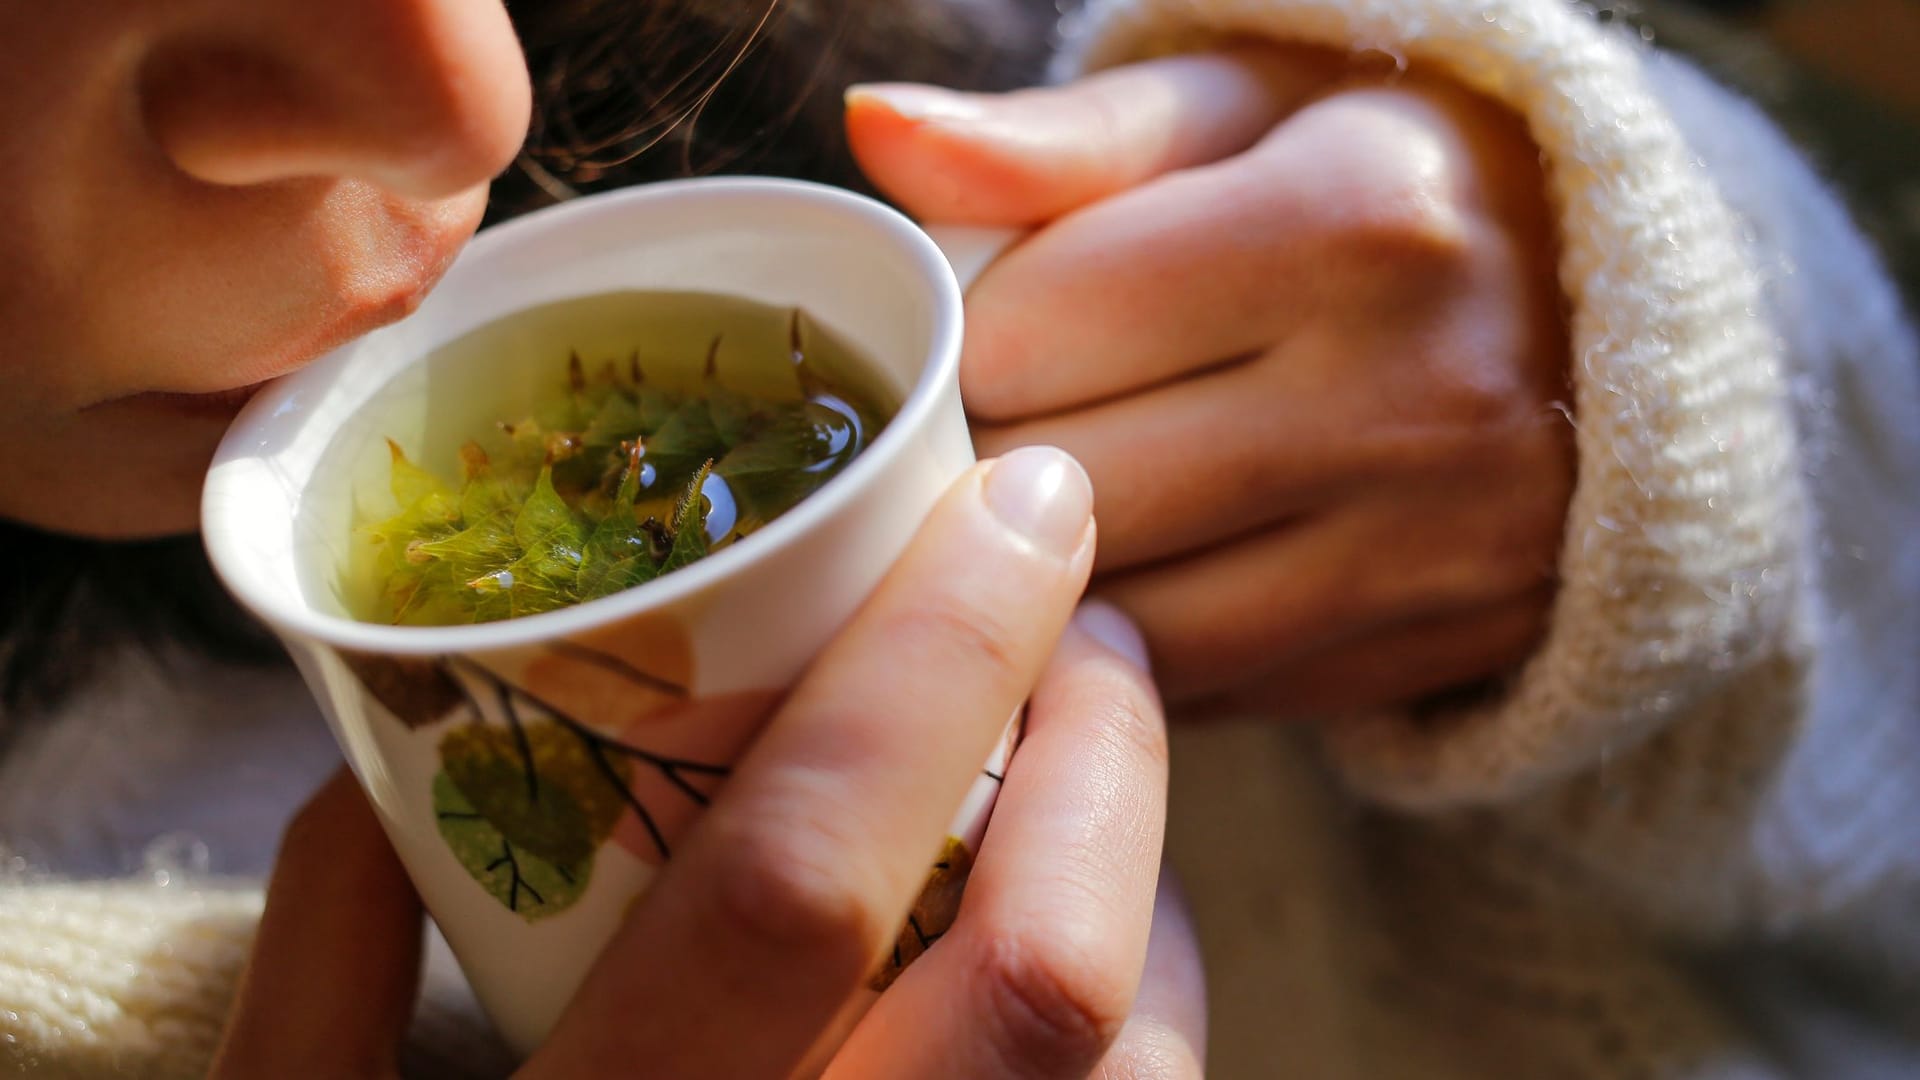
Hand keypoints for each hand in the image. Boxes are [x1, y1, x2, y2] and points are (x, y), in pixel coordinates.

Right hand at [213, 449, 1204, 1078]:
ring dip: (1152, 878)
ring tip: (1097, 765)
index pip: (806, 871)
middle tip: (1088, 615)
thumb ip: (320, 964)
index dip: (935, 659)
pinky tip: (1096, 947)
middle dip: (1110, 743)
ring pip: (1143, 1069)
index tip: (1020, 502)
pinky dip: (1150, 1014)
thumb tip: (379, 758)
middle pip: (1049, 967)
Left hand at [849, 46, 1574, 716]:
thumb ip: (1063, 134)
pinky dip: (1140, 650)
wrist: (1637, 311)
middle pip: (1062, 495)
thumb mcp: (1248, 107)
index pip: (1027, 332)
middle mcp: (1411, 396)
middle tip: (976, 433)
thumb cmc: (1393, 178)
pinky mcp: (1441, 647)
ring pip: (1125, 624)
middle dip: (980, 471)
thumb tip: (879, 131)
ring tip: (1042, 509)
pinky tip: (1139, 576)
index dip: (959, 344)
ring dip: (1043, 584)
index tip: (969, 336)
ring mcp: (1438, 547)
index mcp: (1354, 218)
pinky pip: (1211, 692)